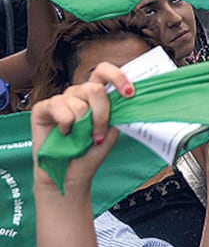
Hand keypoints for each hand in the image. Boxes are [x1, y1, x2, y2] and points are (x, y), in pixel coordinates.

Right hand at [31, 64, 133, 190]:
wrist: (69, 174)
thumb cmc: (89, 152)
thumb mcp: (111, 130)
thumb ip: (116, 111)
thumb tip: (126, 95)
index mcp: (96, 95)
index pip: (104, 72)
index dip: (117, 77)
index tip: (129, 93)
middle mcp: (78, 94)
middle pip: (94, 88)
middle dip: (101, 113)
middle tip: (99, 133)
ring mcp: (60, 100)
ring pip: (78, 101)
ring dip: (83, 125)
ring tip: (79, 138)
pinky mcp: (42, 108)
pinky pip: (58, 106)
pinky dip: (65, 124)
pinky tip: (64, 133)